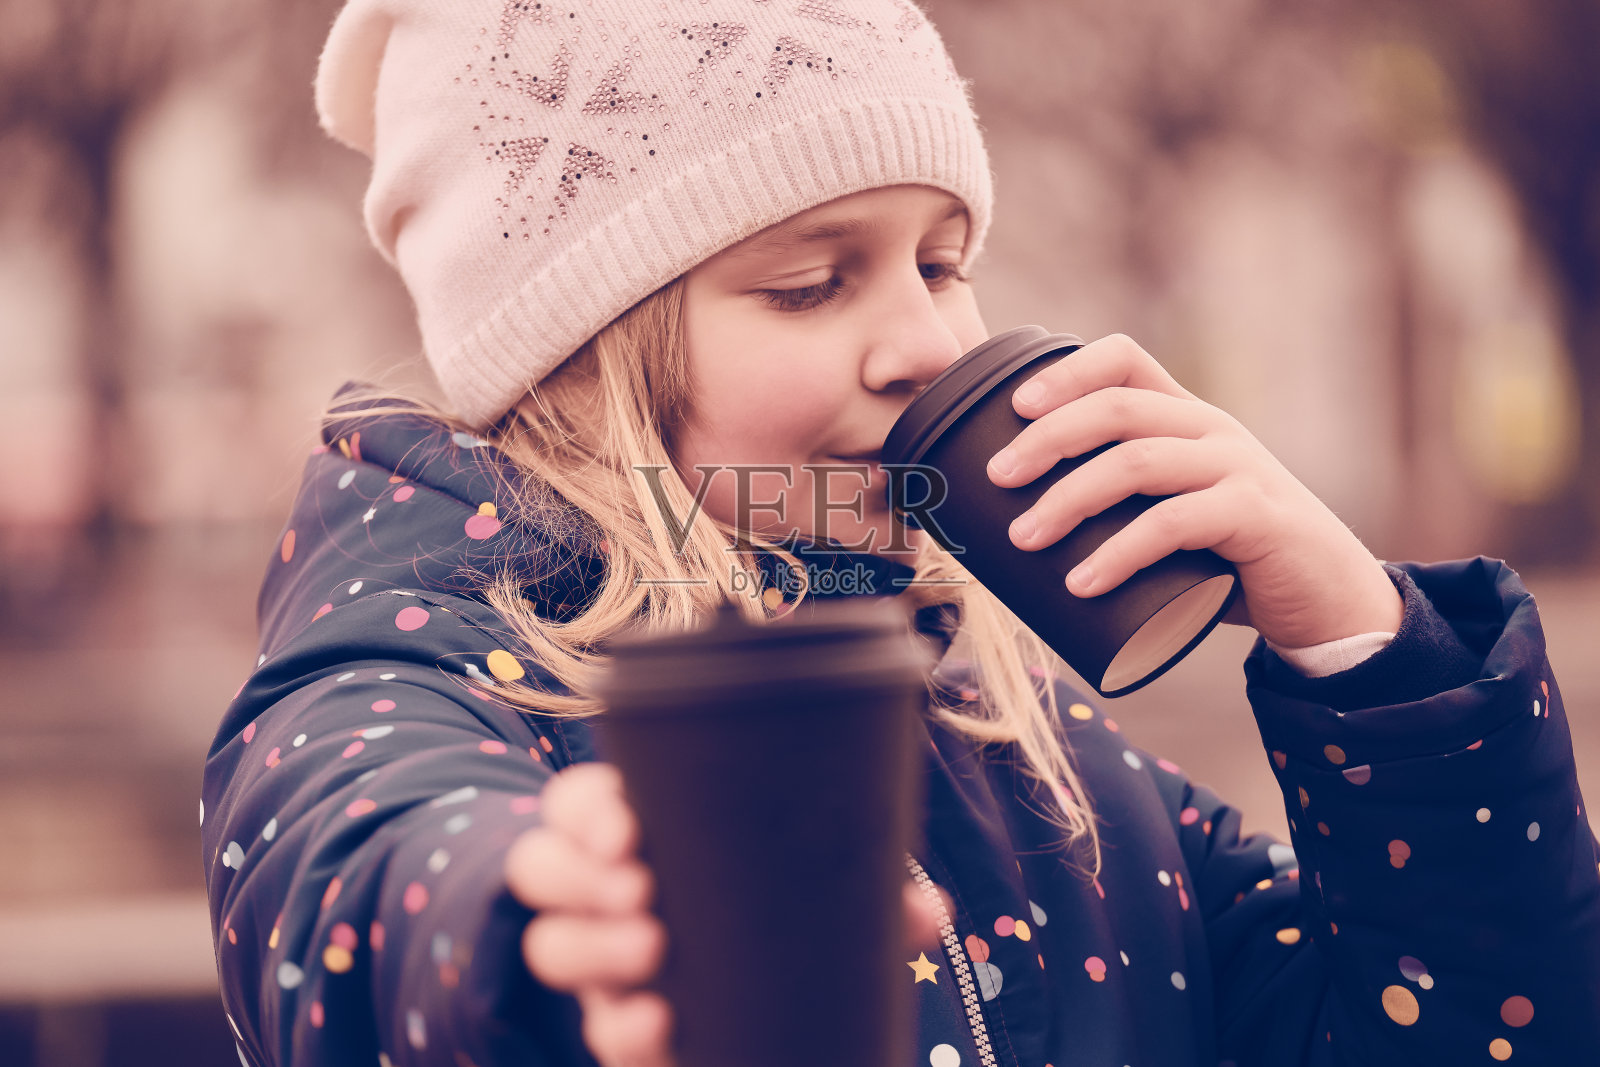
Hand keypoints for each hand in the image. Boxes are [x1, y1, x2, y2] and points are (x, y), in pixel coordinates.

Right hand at [505, 763, 947, 1066]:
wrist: (759, 999)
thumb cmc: (773, 903)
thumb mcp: (805, 883)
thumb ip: (859, 885)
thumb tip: (924, 909)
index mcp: (630, 831)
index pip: (575, 803)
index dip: (586, 811)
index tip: (628, 828)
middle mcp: (596, 891)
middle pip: (540, 866)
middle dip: (580, 875)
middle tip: (640, 885)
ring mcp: (597, 960)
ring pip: (548, 945)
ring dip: (591, 946)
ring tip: (652, 948)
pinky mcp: (615, 1023)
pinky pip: (597, 1028)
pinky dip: (622, 1027)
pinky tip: (658, 1023)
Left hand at [984, 334, 1402, 648]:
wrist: (1329, 602)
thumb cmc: (1232, 563)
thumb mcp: (1173, 518)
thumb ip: (1120, 509)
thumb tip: (1014, 530)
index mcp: (1187, 418)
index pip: (1124, 358)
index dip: (1066, 372)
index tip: (1016, 408)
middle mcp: (1211, 430)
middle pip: (1116, 406)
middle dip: (1046, 439)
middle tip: (998, 479)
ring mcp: (1238, 469)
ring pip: (1136, 462)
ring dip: (1069, 499)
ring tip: (1024, 538)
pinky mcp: (1256, 517)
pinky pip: (1175, 523)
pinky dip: (1119, 552)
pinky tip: (1082, 582)